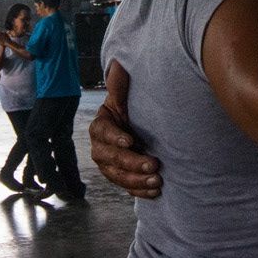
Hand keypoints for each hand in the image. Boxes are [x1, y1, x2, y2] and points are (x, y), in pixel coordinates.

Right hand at [88, 63, 161, 198]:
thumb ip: (120, 84)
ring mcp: (109, 165)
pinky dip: (140, 191)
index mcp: (100, 125)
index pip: (102, 132)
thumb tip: (118, 65)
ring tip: (157, 181)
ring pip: (117, 176)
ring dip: (136, 180)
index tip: (130, 141)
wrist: (138, 126)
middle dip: (131, 162)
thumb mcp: (125, 95)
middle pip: (110, 158)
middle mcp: (100, 148)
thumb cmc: (132, 108)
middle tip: (153, 164)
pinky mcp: (121, 177)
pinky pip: (127, 187)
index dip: (114, 138)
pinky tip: (155, 192)